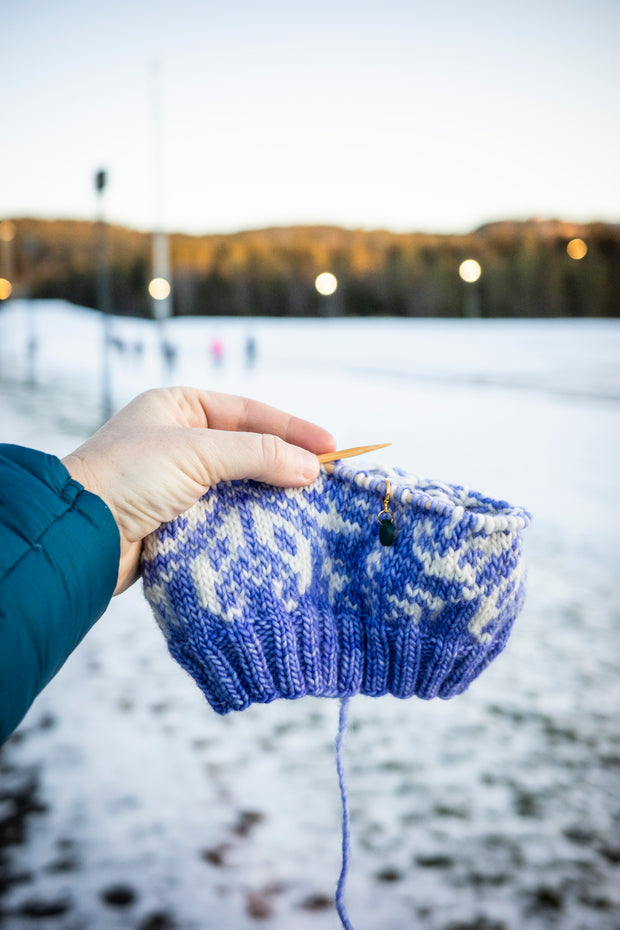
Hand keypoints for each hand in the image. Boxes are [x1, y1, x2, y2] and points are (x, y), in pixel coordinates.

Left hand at [62, 387, 335, 593]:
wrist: (78, 534)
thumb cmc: (129, 475)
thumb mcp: (197, 452)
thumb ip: (257, 454)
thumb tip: (312, 467)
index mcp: (179, 406)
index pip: (249, 412)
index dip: (292, 428)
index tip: (332, 446)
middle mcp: (179, 439)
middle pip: (247, 447)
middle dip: (285, 462)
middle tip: (327, 477)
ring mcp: (177, 480)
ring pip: (238, 484)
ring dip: (270, 494)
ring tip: (309, 504)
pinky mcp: (176, 517)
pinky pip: (224, 514)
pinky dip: (250, 520)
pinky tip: (275, 527)